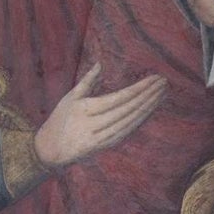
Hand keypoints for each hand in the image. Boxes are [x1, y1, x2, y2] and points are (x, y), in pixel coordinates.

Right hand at [34, 64, 165, 166]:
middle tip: (164, 83)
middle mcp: (94, 124)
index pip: (119, 98)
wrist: (49, 149)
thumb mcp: (69, 97)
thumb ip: (87, 81)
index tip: (153, 79)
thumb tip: (100, 64)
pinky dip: (139, 121)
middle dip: (148, 96)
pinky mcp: (104, 146)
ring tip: (161, 95)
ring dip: (148, 108)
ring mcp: (101, 137)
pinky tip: (149, 111)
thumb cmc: (60, 119)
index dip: (139, 89)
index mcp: (85, 108)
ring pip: (130, 122)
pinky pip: (126, 132)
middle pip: (128, 109)